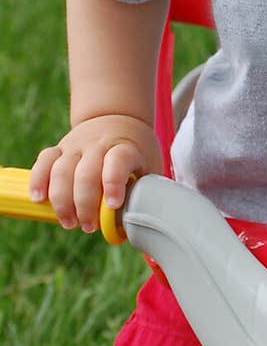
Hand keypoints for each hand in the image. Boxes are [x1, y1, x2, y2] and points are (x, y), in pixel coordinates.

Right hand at [29, 116, 162, 233]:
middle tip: (88, 226)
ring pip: (61, 170)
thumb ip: (145, 192)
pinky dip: (38, 180)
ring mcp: (76, 145)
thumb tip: (140, 226)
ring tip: (69, 222)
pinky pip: (44, 161)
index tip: (113, 205)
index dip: (113, 183)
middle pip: (86, 173)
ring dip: (62, 200)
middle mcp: (98, 144)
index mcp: (125, 147)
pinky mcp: (60, 148)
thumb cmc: (136, 151)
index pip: (117, 161)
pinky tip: (39, 199)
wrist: (118, 118)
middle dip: (84, 205)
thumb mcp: (149, 166)